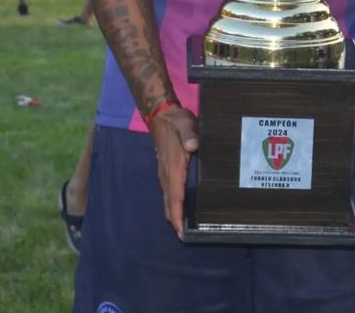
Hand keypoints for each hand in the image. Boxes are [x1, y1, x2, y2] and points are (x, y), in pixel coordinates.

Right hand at [148, 105, 198, 239]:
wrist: (161, 116)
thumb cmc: (177, 122)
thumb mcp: (186, 125)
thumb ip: (189, 135)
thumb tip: (193, 146)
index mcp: (173, 168)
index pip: (174, 197)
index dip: (176, 216)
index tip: (181, 233)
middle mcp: (166, 175)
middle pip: (168, 204)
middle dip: (175, 221)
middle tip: (187, 237)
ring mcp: (164, 174)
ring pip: (167, 200)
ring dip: (174, 214)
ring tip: (186, 227)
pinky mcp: (166, 171)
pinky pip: (169, 193)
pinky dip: (173, 204)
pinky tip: (182, 207)